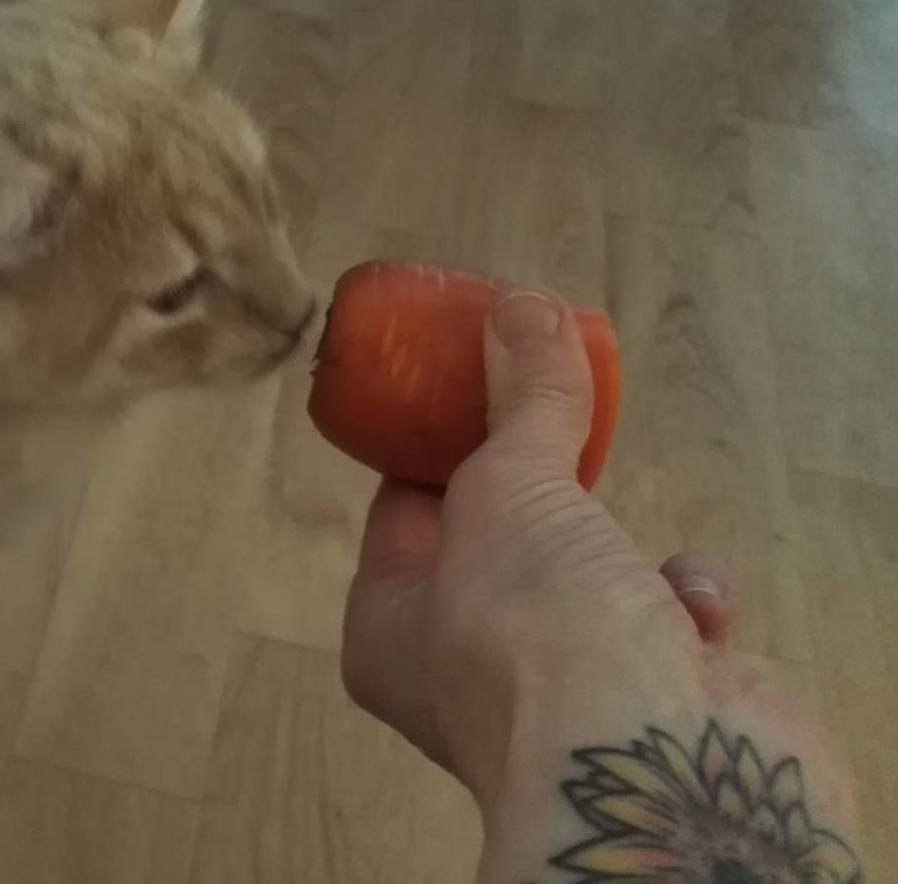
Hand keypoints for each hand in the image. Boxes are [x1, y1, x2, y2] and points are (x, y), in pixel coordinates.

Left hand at [339, 289, 736, 808]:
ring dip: (618, 548)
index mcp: (388, 628)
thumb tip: (519, 305)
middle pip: (500, 535)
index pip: (401, 508)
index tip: (474, 377)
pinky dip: (683, 602)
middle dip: (540, 482)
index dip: (437, 440)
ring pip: (588, 577)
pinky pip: (663, 622)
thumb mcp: (507, 484)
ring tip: (620, 538)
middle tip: (561, 413)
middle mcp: (463, 668)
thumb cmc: (534, 630)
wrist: (660, 771)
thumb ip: (519, 399)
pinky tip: (688, 613)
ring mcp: (560, 689)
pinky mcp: (648, 704)